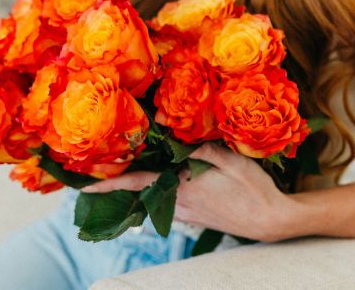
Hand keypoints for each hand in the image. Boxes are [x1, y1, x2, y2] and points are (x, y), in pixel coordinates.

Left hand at [81, 142, 295, 241]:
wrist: (270, 221)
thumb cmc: (254, 190)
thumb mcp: (234, 161)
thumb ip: (205, 148)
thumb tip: (178, 134)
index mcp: (183, 185)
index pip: (137, 183)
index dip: (109, 184)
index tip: (84, 187)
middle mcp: (178, 201)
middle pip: (139, 190)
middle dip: (117, 182)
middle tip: (94, 173)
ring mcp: (186, 211)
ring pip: (153, 196)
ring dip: (137, 187)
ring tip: (121, 173)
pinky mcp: (195, 216)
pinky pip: (167, 202)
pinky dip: (157, 192)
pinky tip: (161, 181)